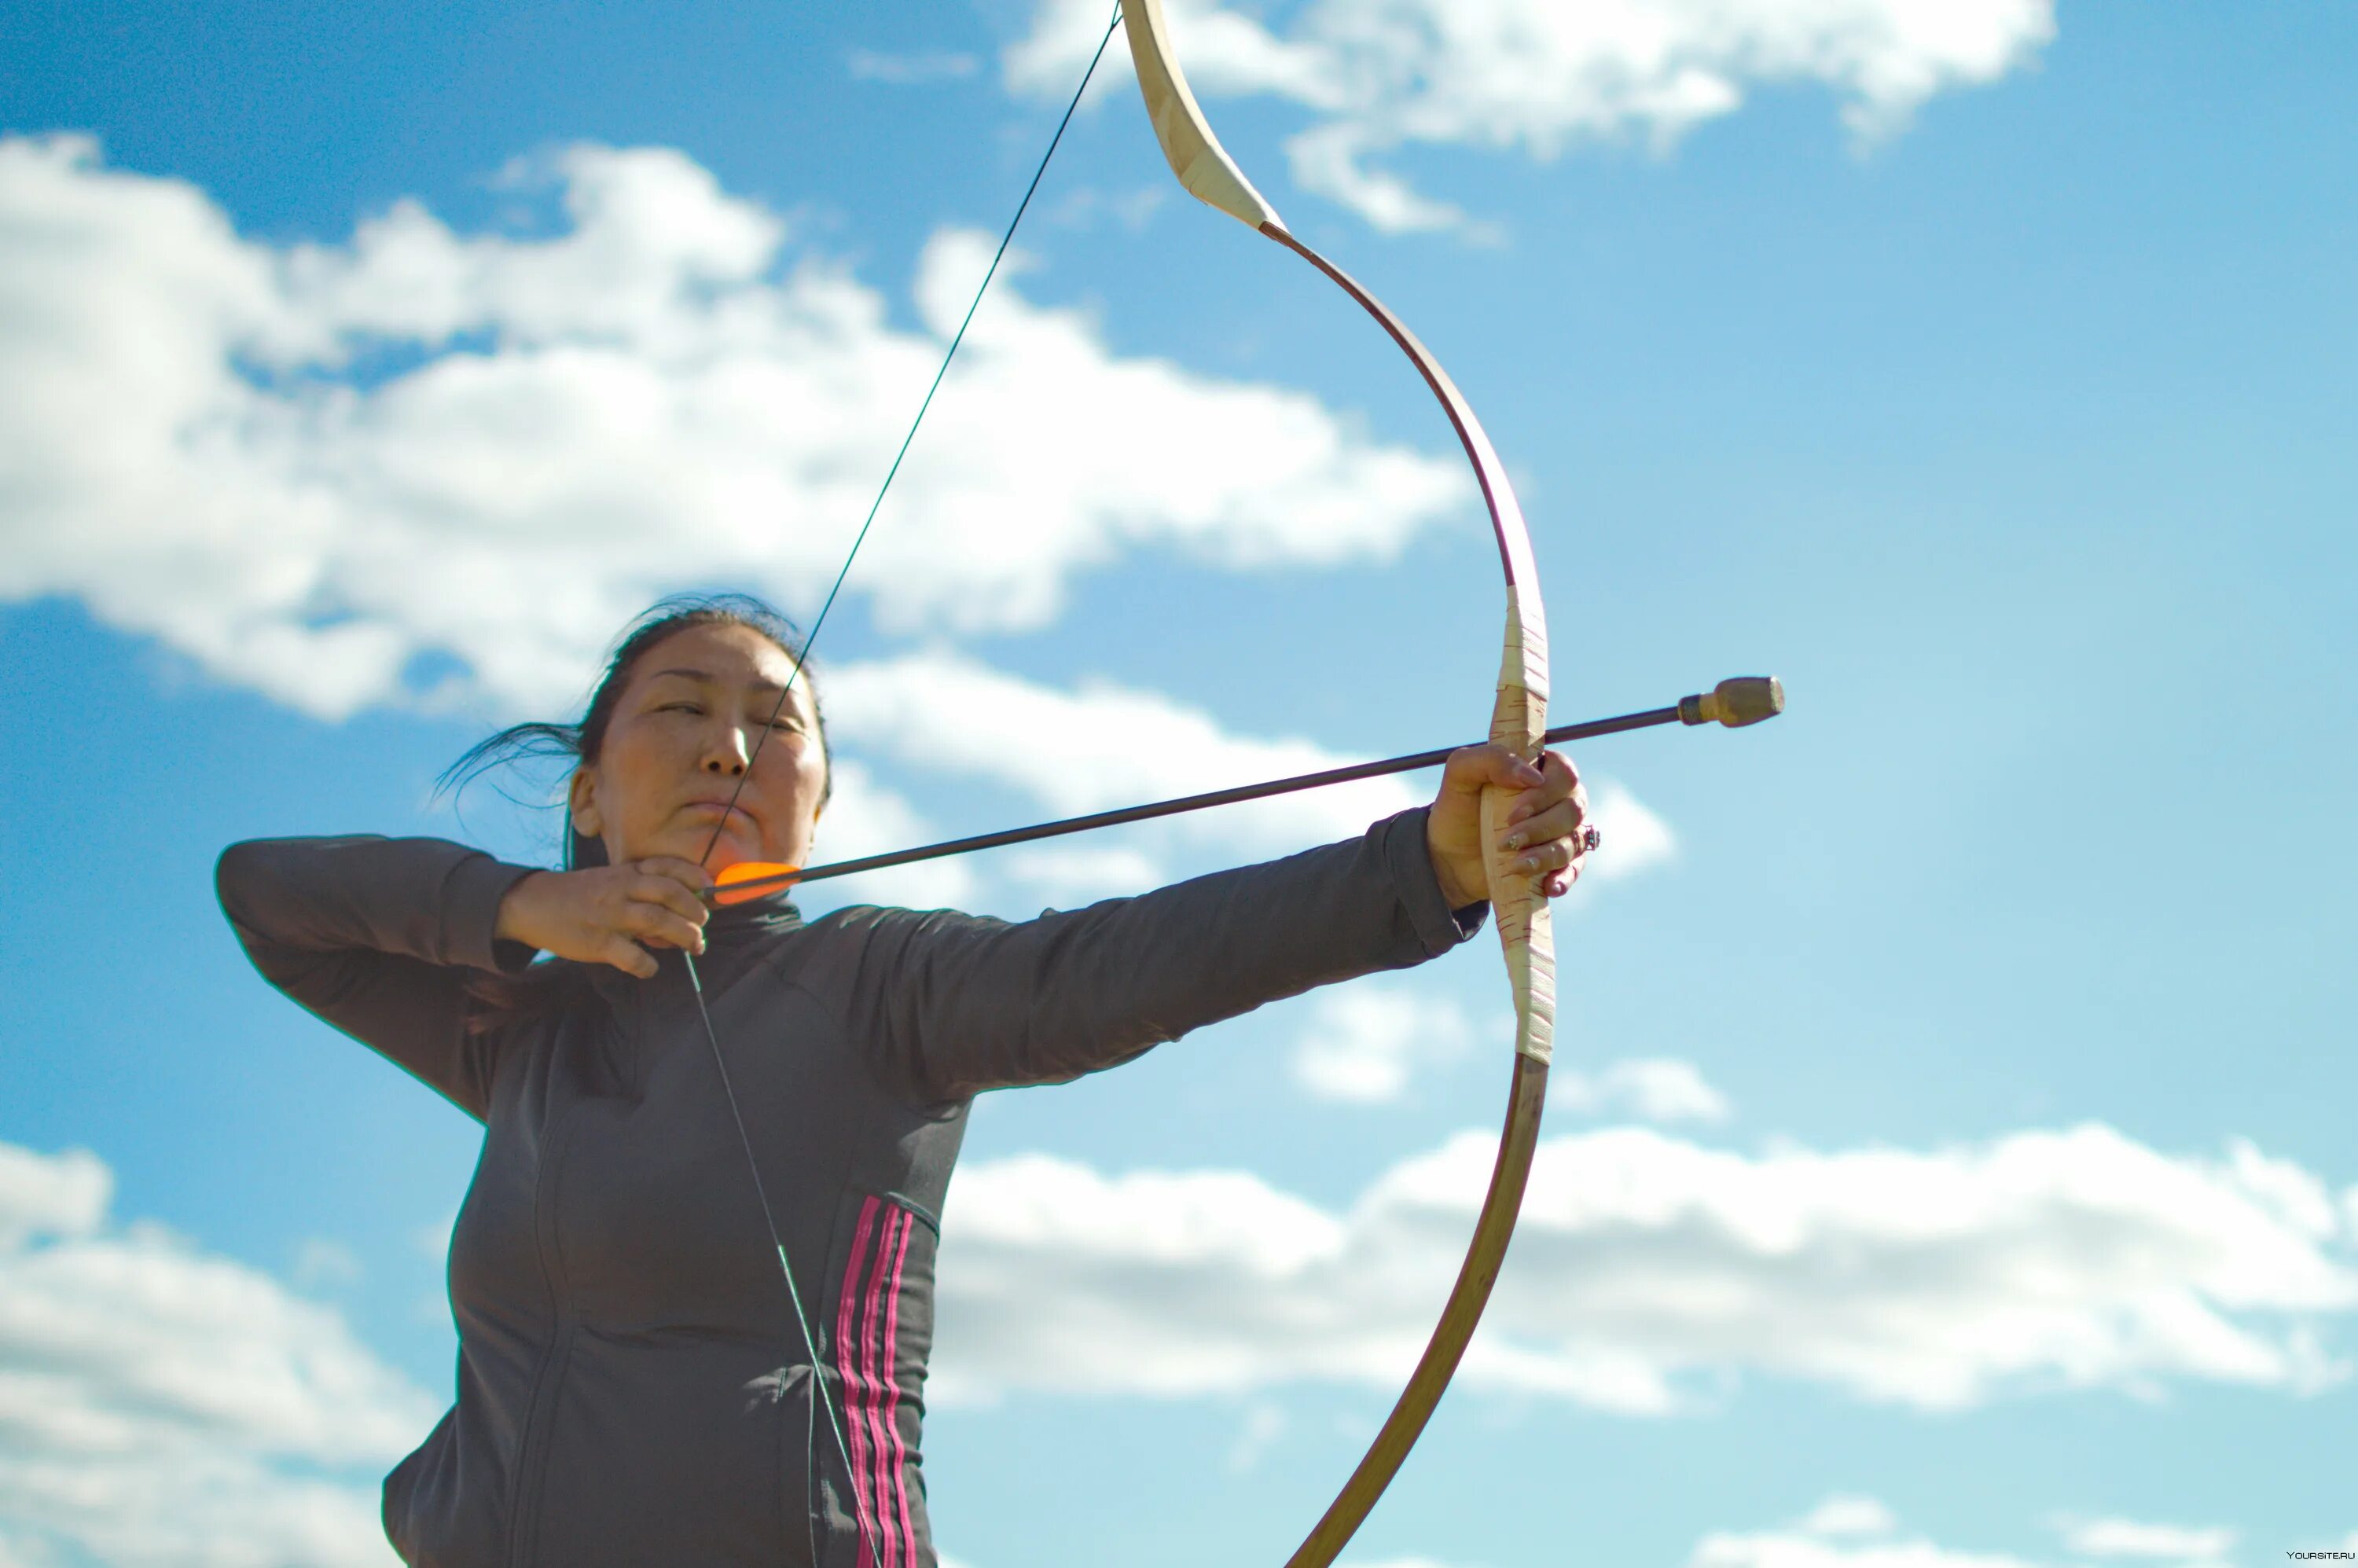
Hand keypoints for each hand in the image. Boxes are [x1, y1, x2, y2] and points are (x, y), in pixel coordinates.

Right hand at [494, 859, 712, 978]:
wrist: (534, 904)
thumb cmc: (581, 894)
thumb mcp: (611, 879)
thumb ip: (642, 888)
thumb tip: (680, 910)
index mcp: (626, 873)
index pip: (667, 867)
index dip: (694, 876)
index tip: (710, 887)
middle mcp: (620, 890)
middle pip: (669, 893)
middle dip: (695, 909)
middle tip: (704, 923)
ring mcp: (609, 915)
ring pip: (657, 920)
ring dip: (684, 935)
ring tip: (695, 945)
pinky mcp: (597, 942)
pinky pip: (630, 955)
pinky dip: (647, 964)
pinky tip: (651, 968)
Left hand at [1425, 746, 1591, 908]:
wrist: (1449, 856)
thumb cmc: (1458, 808)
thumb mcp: (1461, 773)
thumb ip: (1492, 759)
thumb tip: (1533, 776)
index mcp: (1541, 770)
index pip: (1565, 773)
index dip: (1545, 793)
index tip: (1513, 812)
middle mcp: (1558, 799)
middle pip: (1574, 808)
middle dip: (1540, 827)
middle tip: (1506, 840)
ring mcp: (1561, 832)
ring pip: (1574, 840)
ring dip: (1546, 854)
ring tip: (1515, 865)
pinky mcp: (1559, 863)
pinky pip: (1575, 869)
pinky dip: (1564, 878)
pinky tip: (1548, 886)